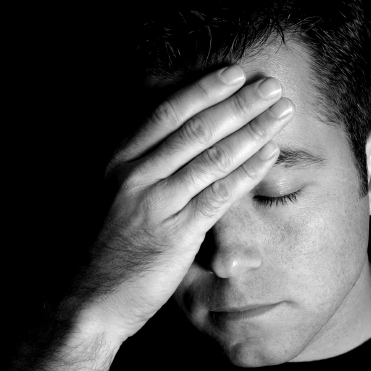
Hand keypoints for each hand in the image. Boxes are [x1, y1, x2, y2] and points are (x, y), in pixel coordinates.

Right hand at [75, 65, 293, 339]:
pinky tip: (270, 154)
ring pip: (213, 157)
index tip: (234, 73)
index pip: (168, 113)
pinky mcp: (175, 234)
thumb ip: (142, 164)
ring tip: (281, 112)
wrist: (89, 298)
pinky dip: (248, 171)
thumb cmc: (107, 245)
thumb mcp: (112, 193)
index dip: (204, 90)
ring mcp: (156, 203)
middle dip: (239, 103)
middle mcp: (136, 175)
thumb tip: (176, 137)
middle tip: (272, 85)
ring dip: (253, 130)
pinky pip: (219, 195)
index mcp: (120, 160)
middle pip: (197, 128)